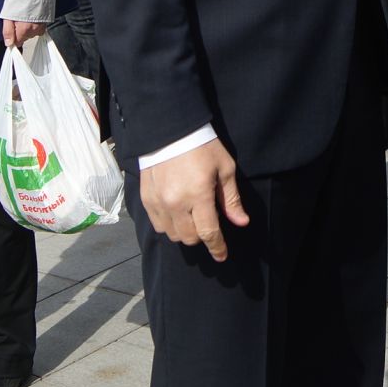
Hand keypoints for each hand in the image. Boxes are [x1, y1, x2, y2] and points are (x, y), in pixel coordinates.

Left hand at [1, 19, 46, 47]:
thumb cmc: (20, 3)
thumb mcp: (8, 16)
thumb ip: (8, 31)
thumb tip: (8, 43)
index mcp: (23, 30)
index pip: (17, 43)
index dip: (13, 37)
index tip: (12, 31)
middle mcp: (33, 30)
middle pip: (24, 38)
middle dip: (20, 32)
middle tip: (18, 21)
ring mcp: (40, 27)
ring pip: (31, 34)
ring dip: (28, 28)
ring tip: (25, 18)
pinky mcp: (45, 24)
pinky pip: (38, 30)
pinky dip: (35, 26)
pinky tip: (32, 19)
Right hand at [139, 137, 250, 261]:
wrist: (170, 130)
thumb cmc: (202, 147)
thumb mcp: (224, 168)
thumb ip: (231, 199)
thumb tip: (241, 222)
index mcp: (198, 195)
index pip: (208, 232)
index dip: (217, 247)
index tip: (222, 256)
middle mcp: (175, 203)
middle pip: (189, 238)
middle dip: (202, 236)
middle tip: (208, 223)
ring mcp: (158, 203)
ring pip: (173, 235)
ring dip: (185, 232)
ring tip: (192, 217)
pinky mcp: (146, 199)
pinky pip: (158, 225)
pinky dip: (169, 225)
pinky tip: (176, 213)